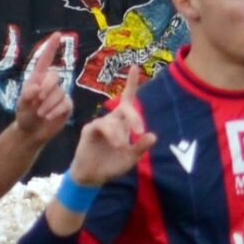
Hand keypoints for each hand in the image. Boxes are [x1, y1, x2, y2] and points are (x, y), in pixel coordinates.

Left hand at [11, 33, 74, 142]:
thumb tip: (36, 87)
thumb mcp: (21, 104)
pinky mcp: (67, 105)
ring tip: (40, 113)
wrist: (31, 131)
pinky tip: (48, 116)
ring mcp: (60, 94)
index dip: (51, 47)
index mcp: (38, 78)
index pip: (45, 60)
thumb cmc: (24, 115)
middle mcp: (50, 84)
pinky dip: (55, 111)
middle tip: (37, 101)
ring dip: (48, 104)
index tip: (58, 34)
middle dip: (46, 89)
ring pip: (59, 92)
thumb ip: (27, 95)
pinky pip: (65, 103)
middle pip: (54, 76)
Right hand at [67, 67, 154, 189]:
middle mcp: (112, 120)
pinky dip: (110, 133)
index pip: (128, 100)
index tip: (135, 66)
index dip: (131, 83)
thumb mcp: (131, 158)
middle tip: (139, 130)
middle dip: (134, 116)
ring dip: (119, 133)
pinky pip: (101, 125)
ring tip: (121, 147)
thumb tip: (153, 136)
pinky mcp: (90, 130)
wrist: (93, 177)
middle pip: (124, 107)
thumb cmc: (112, 165)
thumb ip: (141, 147)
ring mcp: (100, 124)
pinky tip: (115, 144)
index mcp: (123, 124)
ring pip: (113, 120)